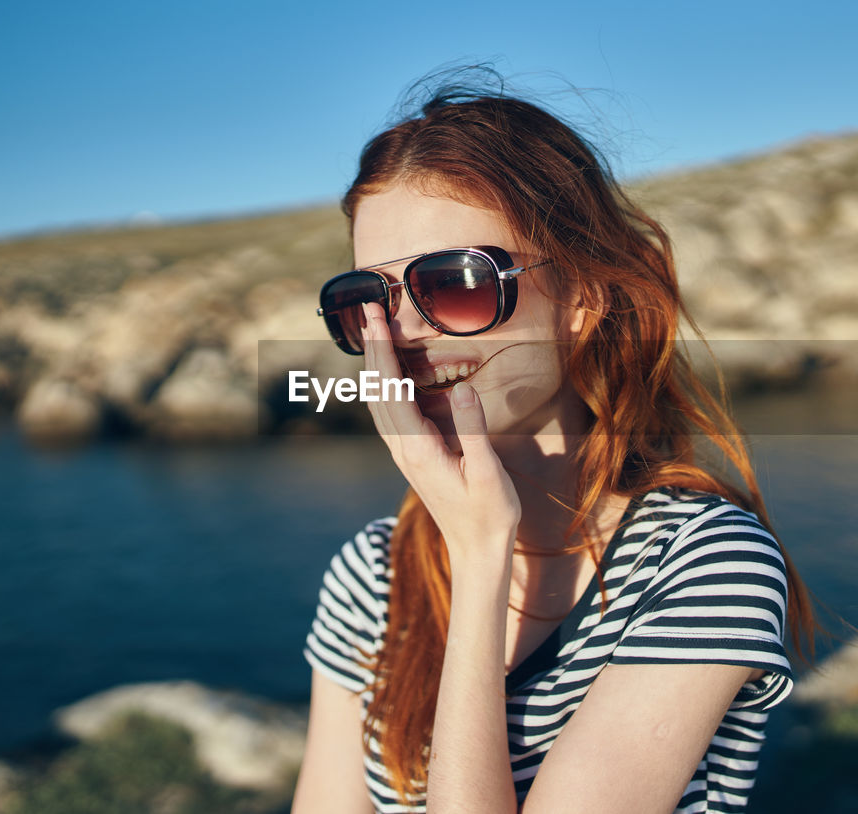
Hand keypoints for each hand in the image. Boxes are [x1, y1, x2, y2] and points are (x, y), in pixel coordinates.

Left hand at [360, 302, 520, 563]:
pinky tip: (386, 373)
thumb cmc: (488, 514)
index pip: (393, 389)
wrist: (476, 549)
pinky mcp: (412, 456)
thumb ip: (473, 429)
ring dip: (375, 363)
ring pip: (378, 400)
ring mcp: (404, 453)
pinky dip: (383, 384)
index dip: (383, 350)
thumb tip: (461, 388)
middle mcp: (403, 449)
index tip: (376, 317)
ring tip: (374, 330)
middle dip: (372, 347)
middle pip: (377, 389)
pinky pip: (388, 413)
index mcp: (418, 448)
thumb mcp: (487, 472)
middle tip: (369, 308)